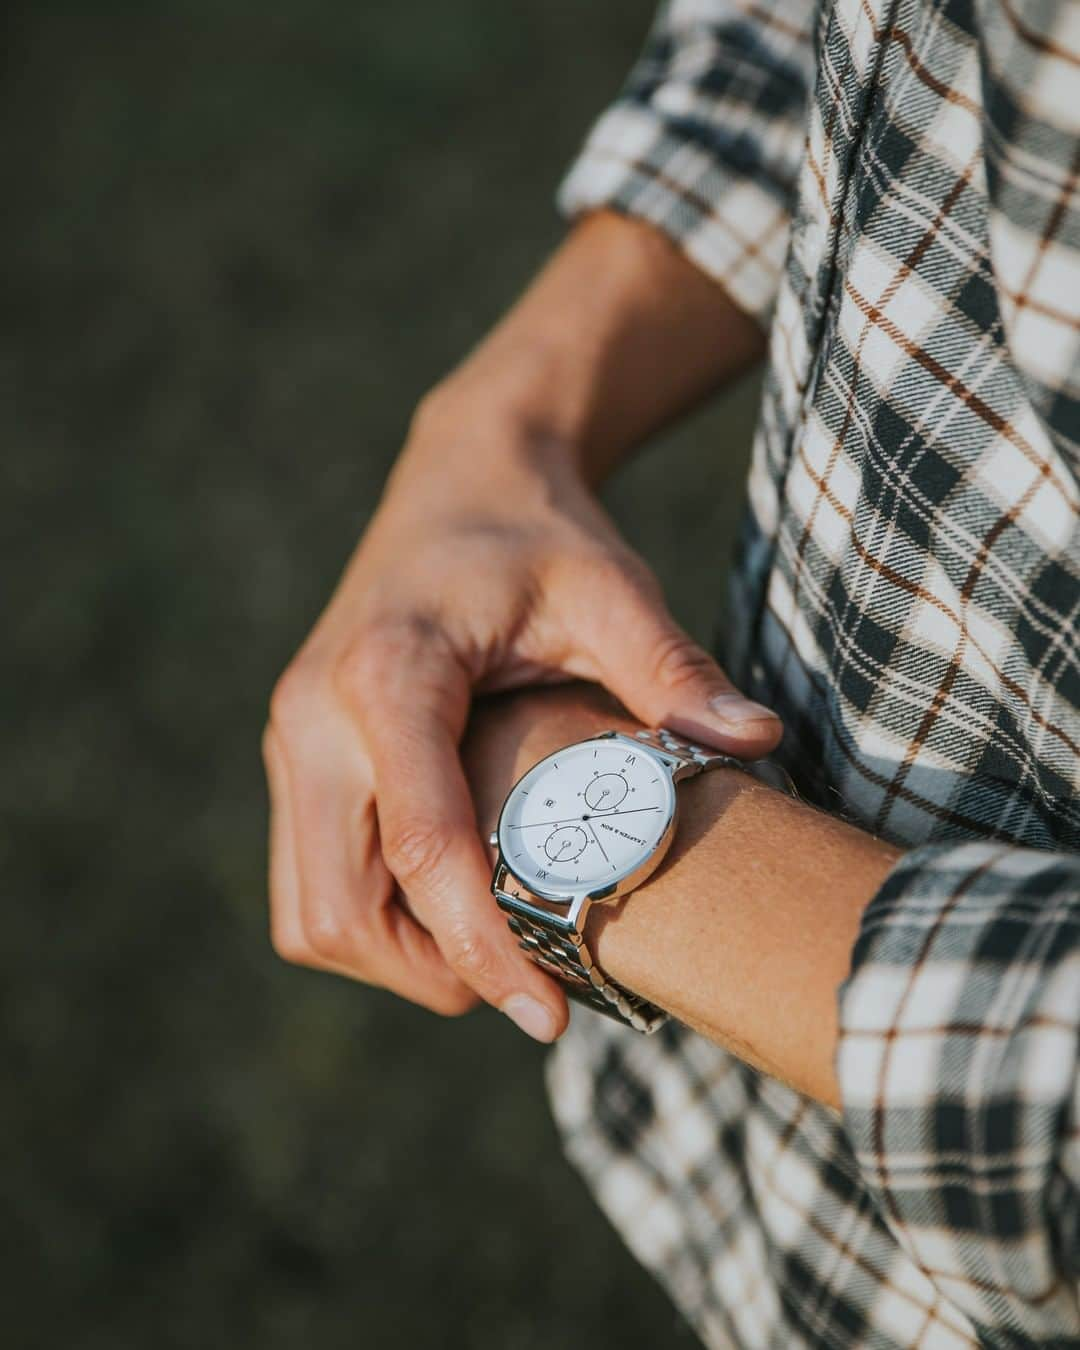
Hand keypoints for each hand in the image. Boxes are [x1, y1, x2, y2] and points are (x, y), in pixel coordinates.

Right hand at [263, 211, 777, 1042]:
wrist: (460, 478)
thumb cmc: (537, 533)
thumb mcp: (608, 589)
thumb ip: (672, 671)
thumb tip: (757, 744)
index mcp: (387, 675)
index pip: (424, 847)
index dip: (484, 950)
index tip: (548, 1019)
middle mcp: (312, 718)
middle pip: (343, 910)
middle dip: (433, 972)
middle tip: (530, 986)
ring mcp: (290, 740)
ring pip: (312, 913)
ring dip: (397, 959)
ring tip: (494, 950)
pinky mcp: (295, 756)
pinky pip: (310, 884)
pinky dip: (373, 924)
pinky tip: (449, 907)